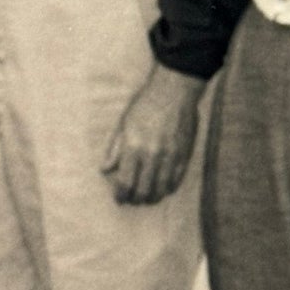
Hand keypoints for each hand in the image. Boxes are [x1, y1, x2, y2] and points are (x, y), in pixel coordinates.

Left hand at [101, 63, 204, 204]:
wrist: (175, 90)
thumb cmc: (146, 103)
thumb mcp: (124, 122)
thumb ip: (115, 149)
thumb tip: (105, 170)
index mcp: (134, 146)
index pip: (125, 182)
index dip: (121, 195)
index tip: (119, 199)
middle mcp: (152, 154)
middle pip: (143, 191)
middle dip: (135, 200)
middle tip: (132, 200)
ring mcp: (170, 156)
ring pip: (161, 190)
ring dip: (152, 198)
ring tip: (147, 197)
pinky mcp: (184, 155)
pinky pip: (176, 181)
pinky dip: (168, 189)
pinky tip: (163, 188)